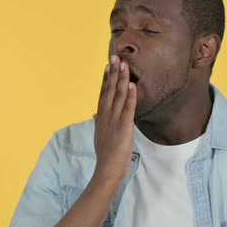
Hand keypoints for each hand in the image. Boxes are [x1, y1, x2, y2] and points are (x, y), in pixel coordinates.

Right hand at [92, 55, 136, 182]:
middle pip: (109, 90)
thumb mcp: (100, 135)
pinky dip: (130, 96)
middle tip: (115, 57)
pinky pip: (128, 108)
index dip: (105, 78)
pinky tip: (132, 85)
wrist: (107, 170)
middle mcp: (105, 116)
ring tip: (124, 64)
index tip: (107, 65)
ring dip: (121, 79)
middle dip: (113, 72)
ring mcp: (114, 121)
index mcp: (100, 117)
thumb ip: (98, 122)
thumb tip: (94, 114)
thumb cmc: (106, 155)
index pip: (102, 93)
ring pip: (118, 95)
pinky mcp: (124, 127)